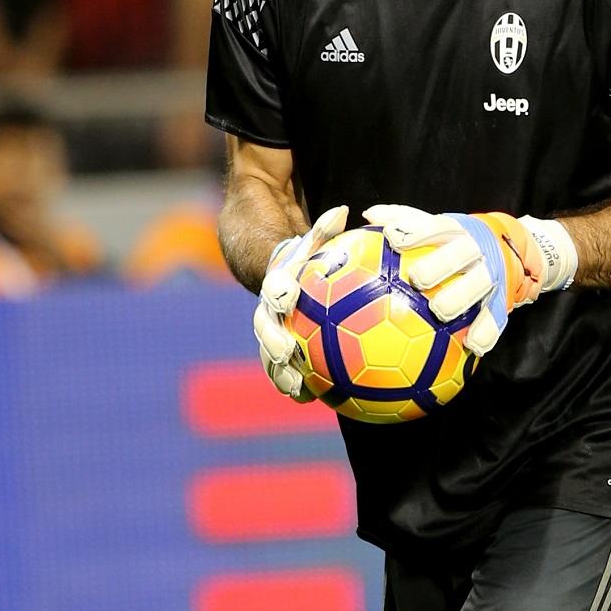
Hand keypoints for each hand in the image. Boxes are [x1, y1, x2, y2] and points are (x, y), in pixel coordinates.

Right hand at [252, 205, 347, 399]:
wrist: (268, 265)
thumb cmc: (301, 252)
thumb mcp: (311, 238)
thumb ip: (323, 229)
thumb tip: (344, 210)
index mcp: (275, 281)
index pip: (275, 285)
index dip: (280, 291)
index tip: (288, 297)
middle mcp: (267, 307)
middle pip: (265, 325)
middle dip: (274, 340)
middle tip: (286, 352)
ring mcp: (269, 328)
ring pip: (269, 352)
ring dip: (280, 371)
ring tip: (297, 389)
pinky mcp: (276, 345)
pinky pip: (282, 367)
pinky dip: (293, 382)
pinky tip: (310, 399)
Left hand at [366, 205, 576, 355]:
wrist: (512, 248)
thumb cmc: (459, 239)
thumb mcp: (439, 226)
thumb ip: (406, 221)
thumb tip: (369, 214)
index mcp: (458, 231)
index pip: (436, 227)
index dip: (416, 233)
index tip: (394, 240)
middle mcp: (477, 250)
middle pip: (459, 255)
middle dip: (440, 265)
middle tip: (418, 279)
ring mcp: (492, 275)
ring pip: (479, 286)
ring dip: (461, 298)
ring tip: (441, 312)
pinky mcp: (504, 300)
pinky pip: (497, 318)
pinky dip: (486, 332)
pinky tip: (473, 346)